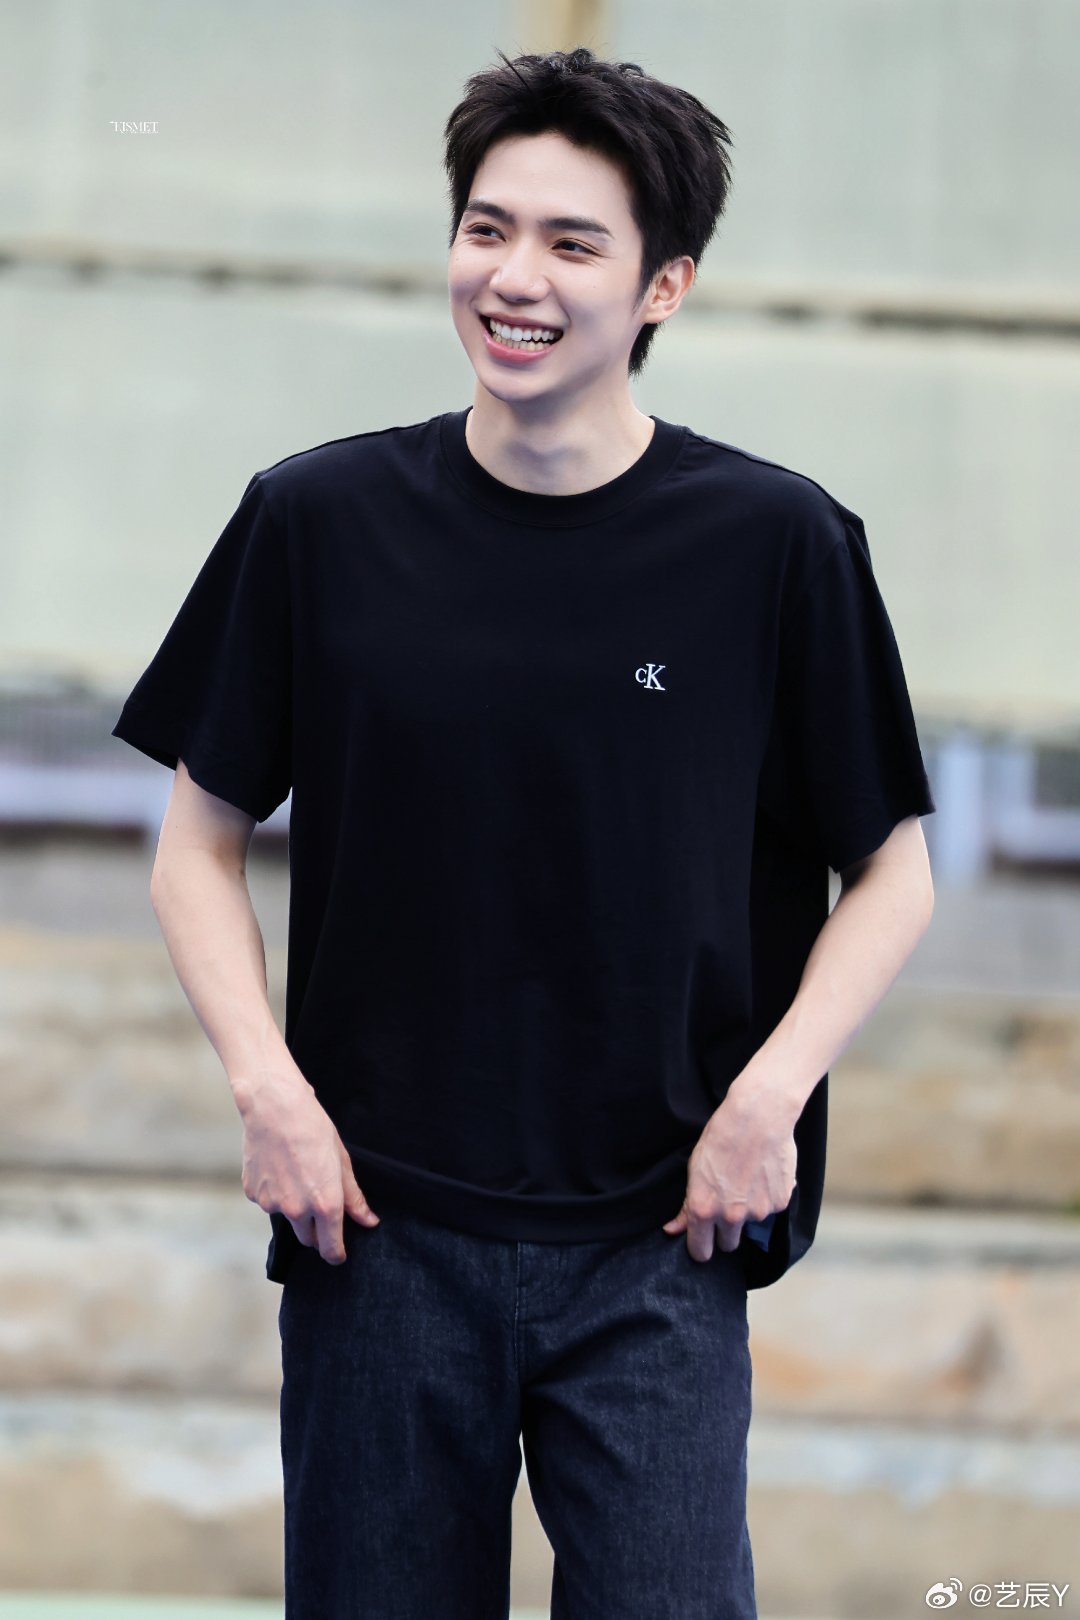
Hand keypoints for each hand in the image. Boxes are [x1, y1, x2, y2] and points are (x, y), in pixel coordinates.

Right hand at [237, 1067, 379, 1264]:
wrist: (274, 1108)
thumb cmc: (313, 1129)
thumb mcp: (341, 1162)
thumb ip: (353, 1198)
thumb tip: (368, 1221)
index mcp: (324, 1204)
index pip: (331, 1248)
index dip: (336, 1254)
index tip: (339, 1254)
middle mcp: (297, 1210)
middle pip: (308, 1240)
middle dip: (316, 1233)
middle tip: (321, 1209)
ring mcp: (272, 1204)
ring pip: (287, 1219)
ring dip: (294, 1208)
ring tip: (298, 1175)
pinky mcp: (253, 1194)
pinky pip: (268, 1202)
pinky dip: (275, 1193)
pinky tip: (279, 1168)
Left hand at [661, 1079, 796, 1261]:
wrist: (758, 1117)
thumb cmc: (721, 1137)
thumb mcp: (694, 1168)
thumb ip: (685, 1205)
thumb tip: (672, 1230)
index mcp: (703, 1210)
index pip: (701, 1251)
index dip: (701, 1247)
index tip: (704, 1242)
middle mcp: (730, 1217)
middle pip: (728, 1245)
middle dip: (726, 1232)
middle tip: (728, 1205)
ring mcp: (758, 1212)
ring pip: (751, 1224)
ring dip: (748, 1210)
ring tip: (748, 1178)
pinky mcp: (780, 1203)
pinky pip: (771, 1208)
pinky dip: (768, 1196)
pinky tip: (763, 1172)